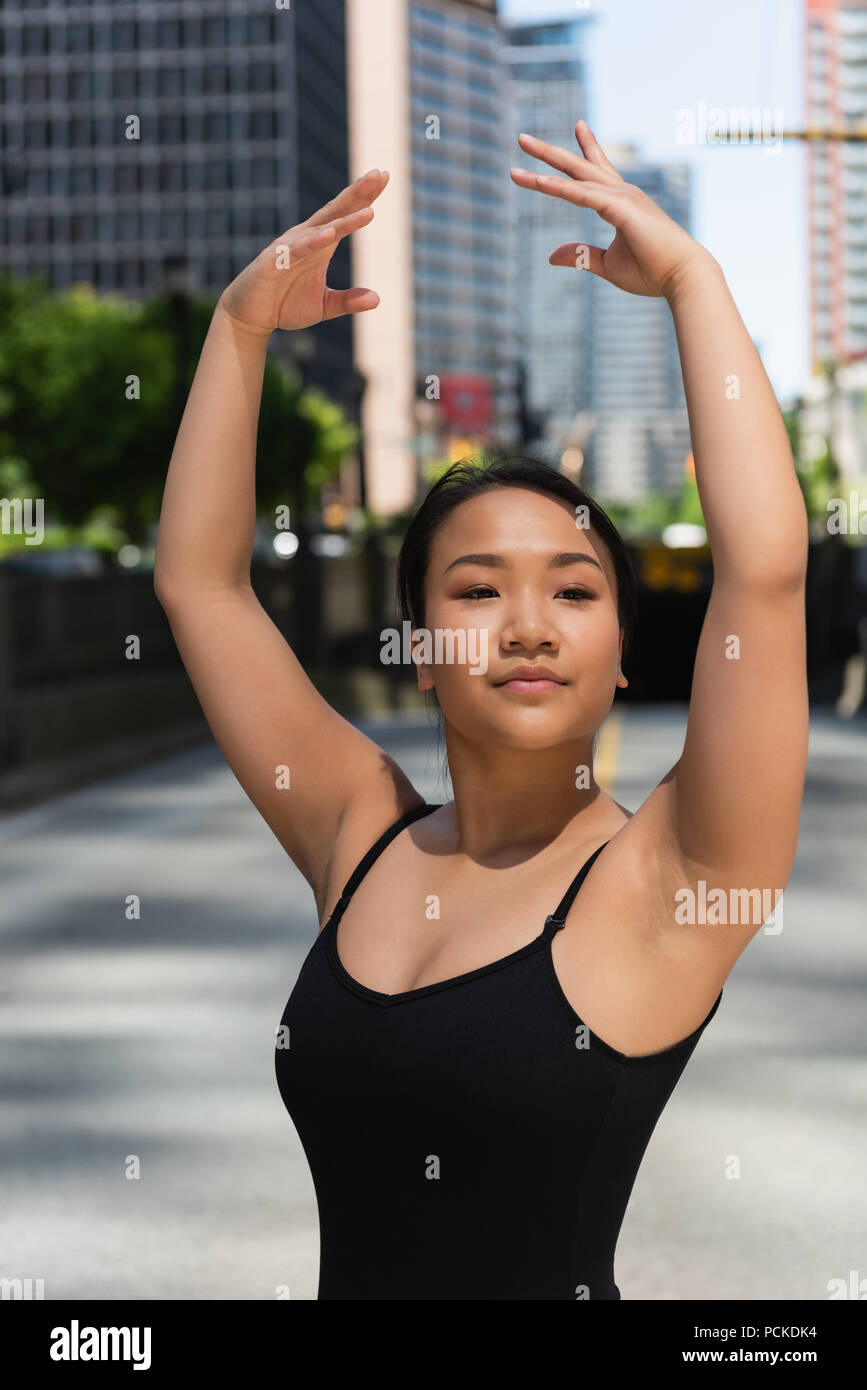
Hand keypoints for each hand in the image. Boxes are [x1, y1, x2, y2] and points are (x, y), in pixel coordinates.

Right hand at [218, 169, 389, 335]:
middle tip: (379, 174)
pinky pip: (296, 250)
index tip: (384, 176)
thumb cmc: (285, 305)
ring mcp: (289, 248)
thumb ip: (348, 301)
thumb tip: (377, 300)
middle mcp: (306, 239)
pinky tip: (330, 235)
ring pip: (321, 229)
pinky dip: (312, 242)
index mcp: (320, 244)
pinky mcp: (273, 262)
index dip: (364, 197)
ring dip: (345, 219)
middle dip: (357, 193)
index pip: (345, 214)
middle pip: (335, 211)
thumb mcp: (323, 306)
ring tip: (369, 209)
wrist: (250, 316)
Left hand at [510, 121, 711, 298]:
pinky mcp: (621, 208)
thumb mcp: (607, 266)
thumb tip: (550, 255)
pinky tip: (538, 181)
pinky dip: (560, 188)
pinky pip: (583, 195)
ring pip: (576, 177)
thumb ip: (580, 255)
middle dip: (550, 152)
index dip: (588, 148)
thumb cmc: (652, 271)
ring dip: (546, 164)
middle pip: (580, 166)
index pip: (598, 171)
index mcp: (621, 203)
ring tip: (519, 152)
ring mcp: (622, 197)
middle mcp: (622, 193)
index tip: (578, 125)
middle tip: (522, 138)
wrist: (682, 277)